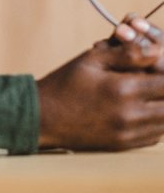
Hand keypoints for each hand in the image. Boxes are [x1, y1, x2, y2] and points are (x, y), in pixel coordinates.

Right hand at [37, 16, 163, 150]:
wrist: (44, 116)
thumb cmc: (65, 83)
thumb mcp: (92, 59)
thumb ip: (126, 53)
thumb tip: (157, 50)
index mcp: (123, 89)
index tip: (155, 63)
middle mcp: (131, 115)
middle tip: (152, 79)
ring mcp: (129, 133)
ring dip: (162, 106)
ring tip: (148, 92)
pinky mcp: (125, 145)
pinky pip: (155, 137)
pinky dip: (155, 123)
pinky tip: (140, 109)